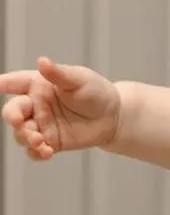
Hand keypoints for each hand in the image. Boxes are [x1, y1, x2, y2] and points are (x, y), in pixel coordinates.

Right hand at [0, 57, 120, 159]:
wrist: (113, 116)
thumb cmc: (96, 92)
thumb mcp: (79, 79)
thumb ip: (59, 73)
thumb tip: (42, 61)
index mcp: (38, 86)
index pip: (14, 83)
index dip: (3, 84)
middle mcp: (35, 106)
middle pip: (12, 111)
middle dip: (12, 116)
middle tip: (18, 121)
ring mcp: (41, 125)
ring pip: (21, 133)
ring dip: (26, 137)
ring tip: (39, 140)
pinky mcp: (50, 142)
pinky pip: (35, 151)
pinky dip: (36, 153)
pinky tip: (46, 152)